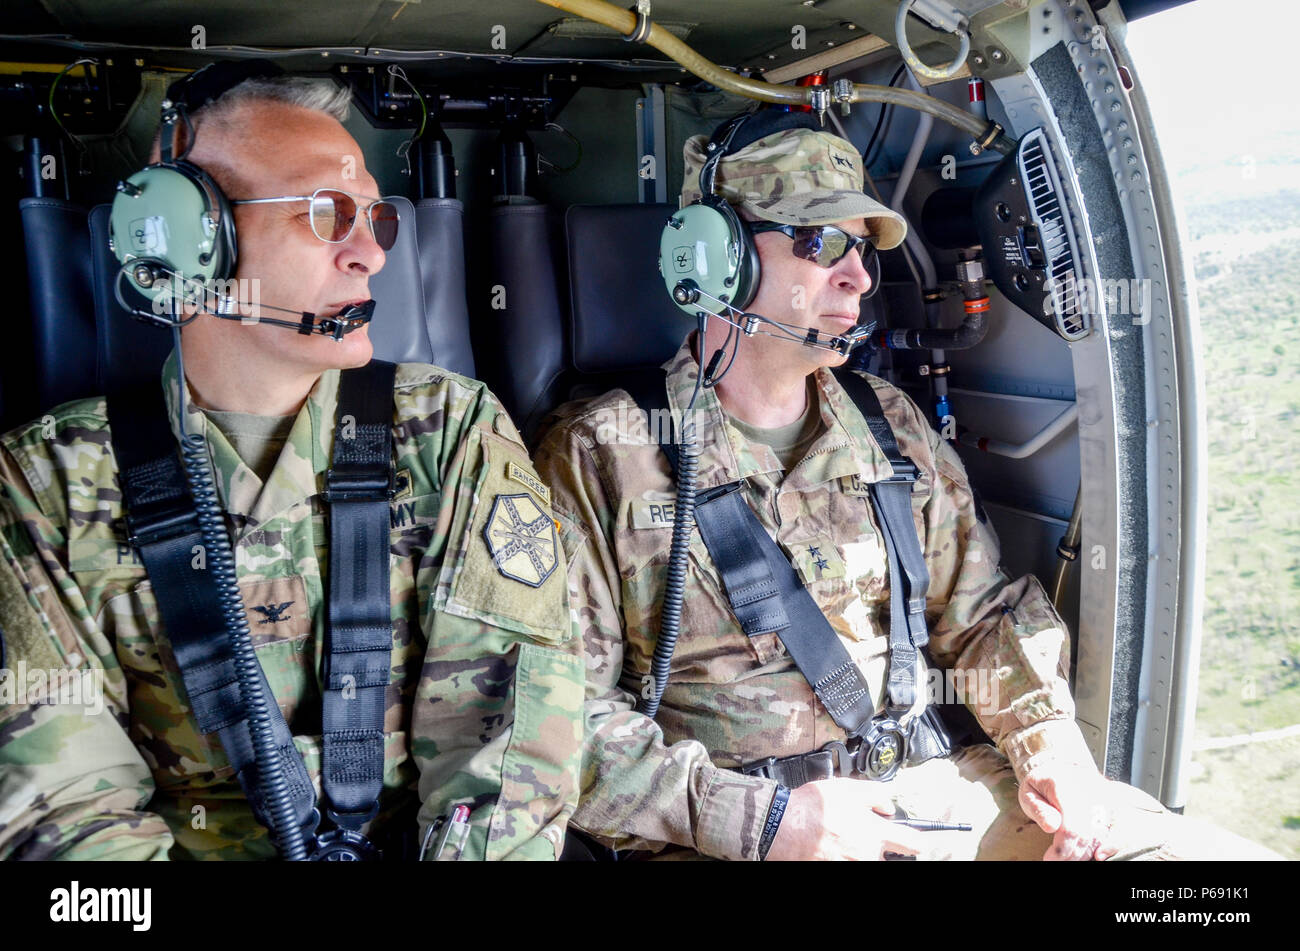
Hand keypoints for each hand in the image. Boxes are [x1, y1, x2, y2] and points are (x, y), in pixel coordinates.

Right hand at [764, 778, 923, 860]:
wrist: (781, 826)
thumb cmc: (812, 806)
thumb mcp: (846, 788)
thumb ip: (874, 794)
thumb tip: (888, 806)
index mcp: (874, 832)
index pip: (913, 843)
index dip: (917, 841)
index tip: (916, 841)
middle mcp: (866, 855)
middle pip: (887, 858)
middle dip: (879, 848)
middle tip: (859, 833)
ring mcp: (850, 865)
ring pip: (867, 862)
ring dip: (861, 854)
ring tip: (842, 840)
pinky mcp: (835, 870)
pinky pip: (847, 864)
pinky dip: (844, 857)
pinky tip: (831, 848)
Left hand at [1017, 761, 1120, 860]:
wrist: (1058, 767)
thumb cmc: (1041, 784)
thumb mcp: (1028, 792)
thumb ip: (1038, 809)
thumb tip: (1052, 826)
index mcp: (1065, 785)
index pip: (1071, 826)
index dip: (1062, 848)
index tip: (1049, 858)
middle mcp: (1089, 790)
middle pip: (1087, 834)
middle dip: (1072, 854)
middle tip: (1055, 860)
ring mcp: (1104, 797)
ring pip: (1102, 834)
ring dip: (1086, 852)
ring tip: (1069, 857)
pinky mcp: (1113, 804)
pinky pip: (1120, 828)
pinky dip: (1111, 844)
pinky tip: (1099, 855)